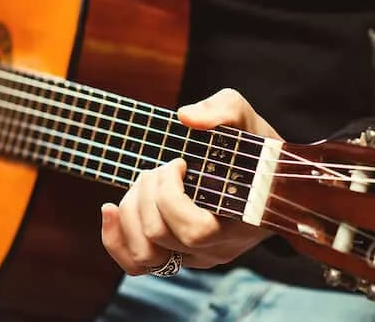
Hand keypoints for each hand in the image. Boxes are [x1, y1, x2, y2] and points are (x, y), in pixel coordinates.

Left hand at [101, 88, 281, 274]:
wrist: (265, 180)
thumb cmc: (254, 149)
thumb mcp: (246, 119)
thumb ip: (222, 110)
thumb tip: (186, 117)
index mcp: (239, 222)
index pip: (193, 230)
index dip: (170, 196)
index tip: (178, 162)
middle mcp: (216, 249)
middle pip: (158, 235)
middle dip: (148, 191)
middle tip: (162, 166)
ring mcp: (195, 257)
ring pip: (142, 254)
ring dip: (130, 212)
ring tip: (144, 184)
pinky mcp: (176, 257)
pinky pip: (136, 264)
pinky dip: (114, 238)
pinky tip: (110, 209)